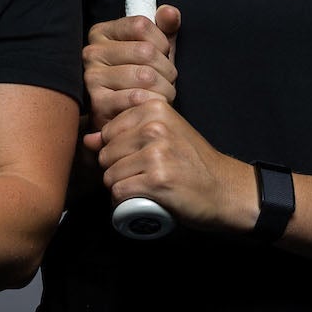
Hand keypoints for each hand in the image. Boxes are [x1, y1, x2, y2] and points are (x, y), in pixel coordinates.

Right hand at [84, 7, 181, 129]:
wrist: (125, 118)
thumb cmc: (140, 80)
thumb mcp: (155, 48)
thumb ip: (165, 28)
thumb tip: (168, 12)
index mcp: (102, 32)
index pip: (141, 24)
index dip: (161, 41)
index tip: (162, 55)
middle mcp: (92, 52)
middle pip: (145, 51)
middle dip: (167, 69)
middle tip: (167, 80)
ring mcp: (92, 77)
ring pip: (145, 76)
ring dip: (164, 89)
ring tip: (161, 94)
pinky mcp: (98, 103)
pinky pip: (137, 97)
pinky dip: (153, 102)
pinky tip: (151, 105)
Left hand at [87, 95, 253, 234]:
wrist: (224, 188)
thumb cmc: (192, 163)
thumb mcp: (165, 136)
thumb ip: (128, 131)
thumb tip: (88, 139)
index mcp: (155, 108)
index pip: (107, 132)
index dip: (116, 151)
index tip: (137, 159)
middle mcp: (154, 127)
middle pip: (105, 154)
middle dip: (116, 171)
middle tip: (141, 177)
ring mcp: (156, 153)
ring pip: (110, 176)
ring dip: (120, 188)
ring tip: (142, 189)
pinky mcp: (156, 180)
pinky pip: (118, 193)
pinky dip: (123, 203)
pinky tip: (140, 200)